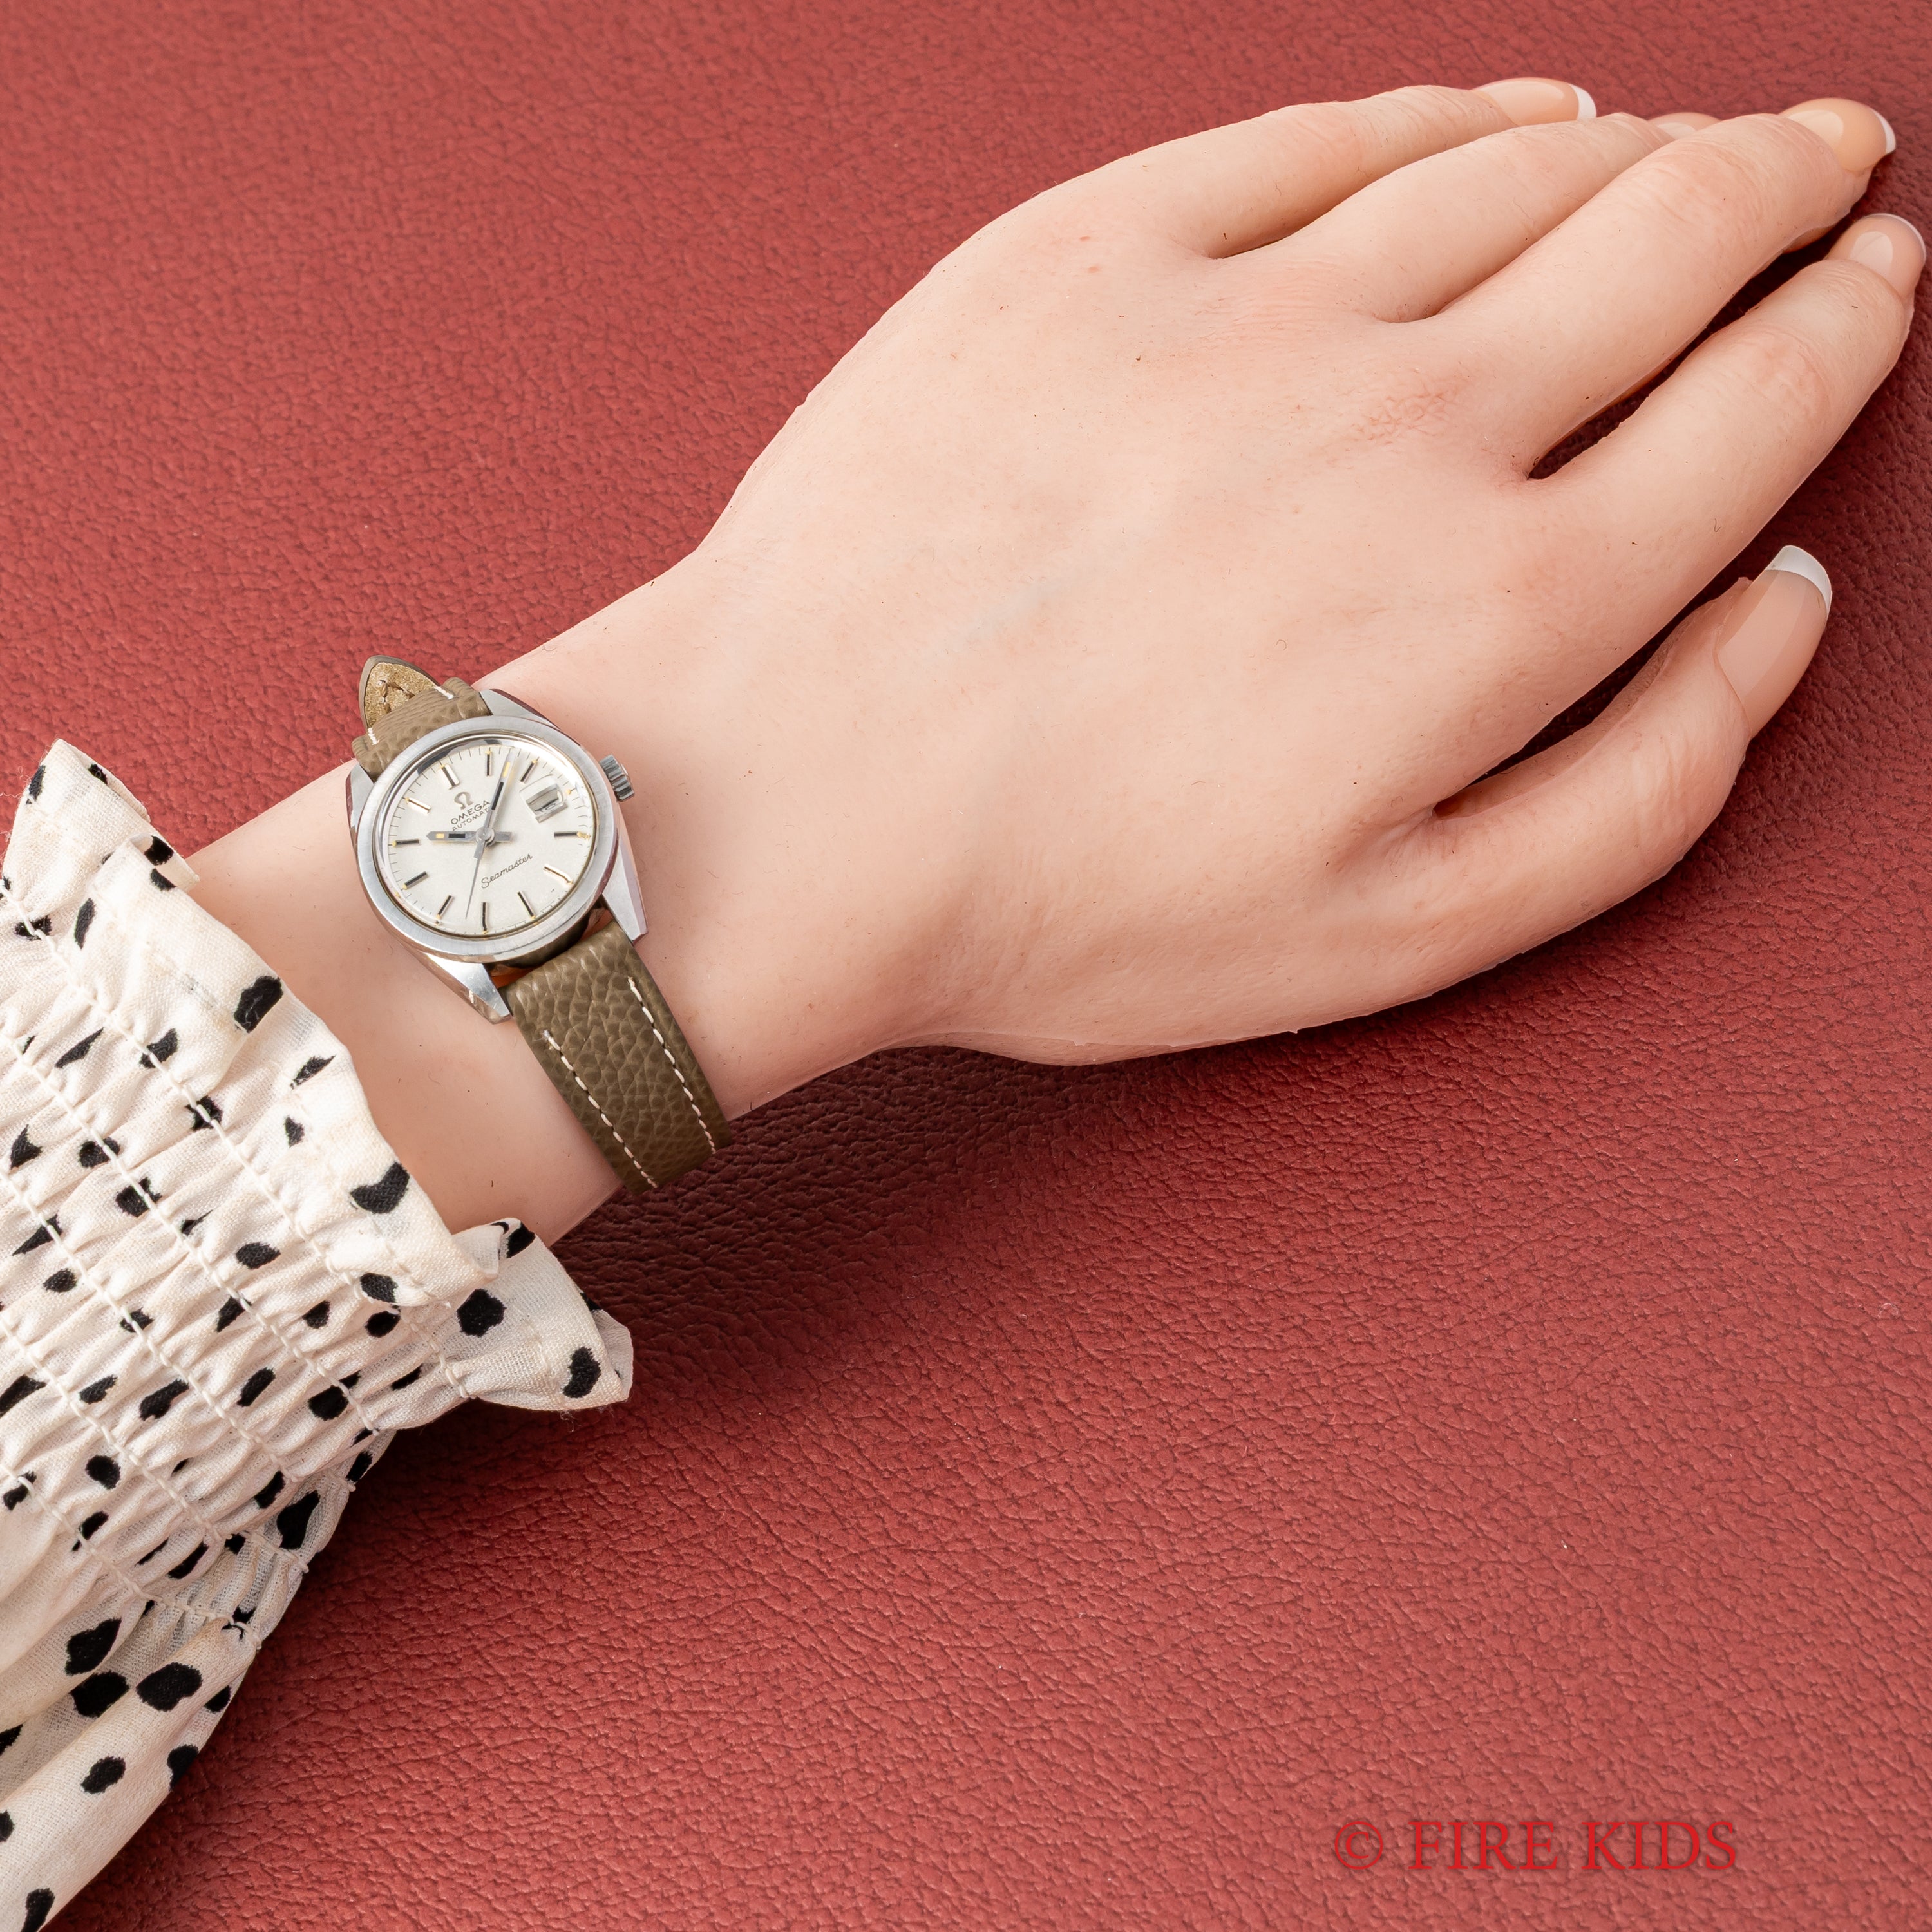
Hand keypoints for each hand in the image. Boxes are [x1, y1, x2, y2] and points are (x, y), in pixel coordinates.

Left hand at [508, 82, 1913, 1098]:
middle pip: (1671, 242)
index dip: (1839, 330)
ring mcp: (1241, 315)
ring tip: (1693, 144)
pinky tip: (1502, 115)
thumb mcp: (1401, 939)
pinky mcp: (1090, 252)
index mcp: (1498, 606)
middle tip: (1828, 168)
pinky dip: (1447, 110)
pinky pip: (1322, 135)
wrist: (792, 812)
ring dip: (1643, 141)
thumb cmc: (1071, 906)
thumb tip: (1771, 612)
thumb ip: (1636, 790)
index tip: (1873, 286)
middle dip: (1784, 192)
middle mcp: (1403, 425)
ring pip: (1517, 167)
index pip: (1753, 409)